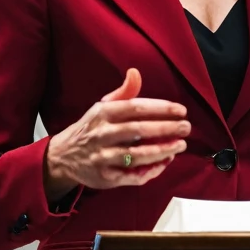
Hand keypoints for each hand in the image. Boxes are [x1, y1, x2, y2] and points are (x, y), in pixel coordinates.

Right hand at [43, 68, 190, 199]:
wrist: (63, 156)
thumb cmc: (92, 128)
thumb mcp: (103, 106)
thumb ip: (124, 93)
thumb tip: (135, 72)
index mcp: (103, 113)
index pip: (135, 108)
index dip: (160, 108)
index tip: (181, 110)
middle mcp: (102, 134)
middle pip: (138, 131)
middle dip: (166, 129)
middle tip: (186, 127)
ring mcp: (103, 157)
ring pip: (137, 156)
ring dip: (162, 151)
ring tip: (180, 145)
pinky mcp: (105, 177)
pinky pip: (132, 176)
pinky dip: (151, 170)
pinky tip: (165, 162)